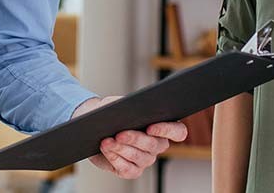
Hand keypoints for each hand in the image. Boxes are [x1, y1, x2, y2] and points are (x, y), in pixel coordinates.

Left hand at [72, 96, 188, 178]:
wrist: (95, 127)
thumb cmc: (111, 113)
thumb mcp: (118, 103)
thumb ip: (126, 106)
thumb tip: (128, 112)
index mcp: (162, 126)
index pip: (178, 131)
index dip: (167, 130)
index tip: (150, 127)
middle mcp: (157, 145)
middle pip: (154, 145)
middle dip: (135, 138)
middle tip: (119, 134)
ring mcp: (146, 159)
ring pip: (139, 157)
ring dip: (121, 148)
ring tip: (106, 141)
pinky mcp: (132, 170)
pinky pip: (127, 169)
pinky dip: (115, 159)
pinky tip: (106, 149)